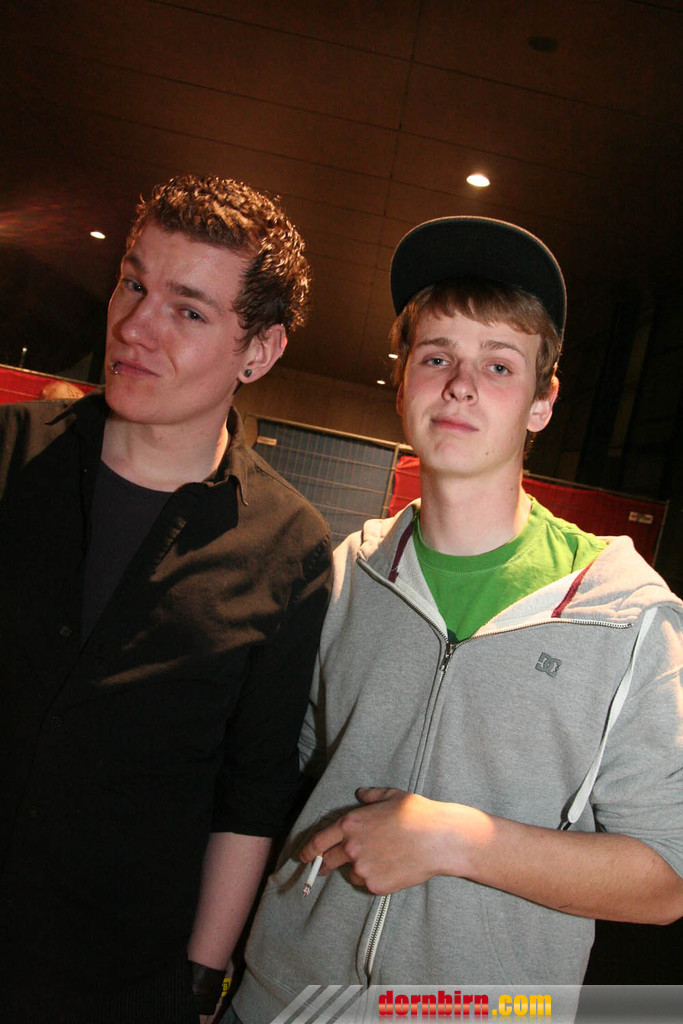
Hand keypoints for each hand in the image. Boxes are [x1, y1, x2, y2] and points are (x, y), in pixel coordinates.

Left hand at [299, 787, 459, 893]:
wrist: (438, 839)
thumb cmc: (416, 814)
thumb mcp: (391, 796)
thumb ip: (370, 796)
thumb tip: (360, 794)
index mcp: (351, 823)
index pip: (319, 840)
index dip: (307, 850)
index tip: (302, 856)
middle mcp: (351, 846)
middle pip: (328, 860)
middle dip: (322, 865)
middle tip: (321, 868)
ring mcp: (362, 868)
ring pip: (350, 873)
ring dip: (356, 869)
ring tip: (378, 860)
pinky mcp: (375, 885)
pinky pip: (367, 884)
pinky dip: (372, 878)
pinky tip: (389, 868)